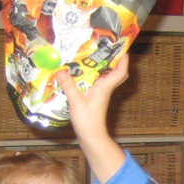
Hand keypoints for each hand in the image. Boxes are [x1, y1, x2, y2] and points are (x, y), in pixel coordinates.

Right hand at [55, 55, 127, 182]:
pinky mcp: (96, 98)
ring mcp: (102, 93)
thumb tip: (60, 69)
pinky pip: (98, 82)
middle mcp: (106, 88)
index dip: (123, 58)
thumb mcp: (76, 101)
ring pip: (107, 76)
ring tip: (92, 52)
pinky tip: (82, 71)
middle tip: (106, 46)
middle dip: (115, 59)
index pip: (121, 71)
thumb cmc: (88, 120)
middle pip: (117, 71)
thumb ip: (68, 84)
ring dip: (103, 65)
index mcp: (105, 86)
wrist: (91, 137)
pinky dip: (93, 74)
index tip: (120, 46)